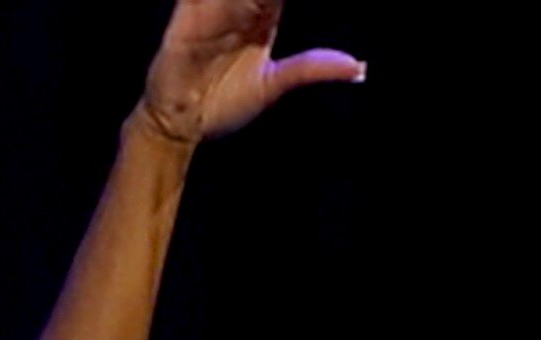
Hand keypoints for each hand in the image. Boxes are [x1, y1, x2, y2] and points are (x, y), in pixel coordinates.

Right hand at [141, 0, 364, 143]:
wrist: (180, 126)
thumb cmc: (223, 103)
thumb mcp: (273, 85)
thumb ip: (311, 69)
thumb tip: (360, 67)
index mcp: (261, 16)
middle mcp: (236, 7)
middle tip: (273, 0)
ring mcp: (210, 11)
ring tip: (256, 1)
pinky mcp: (185, 21)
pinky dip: (206, 1)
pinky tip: (219, 3)